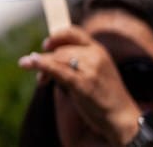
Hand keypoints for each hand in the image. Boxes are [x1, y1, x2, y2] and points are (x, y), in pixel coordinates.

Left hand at [18, 25, 143, 144]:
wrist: (122, 118)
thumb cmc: (106, 97)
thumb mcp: (95, 72)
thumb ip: (76, 62)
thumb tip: (44, 57)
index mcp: (99, 50)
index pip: (74, 33)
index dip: (57, 36)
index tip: (46, 45)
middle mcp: (95, 56)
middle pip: (61, 50)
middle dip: (47, 60)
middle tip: (41, 75)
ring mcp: (90, 69)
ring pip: (57, 59)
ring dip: (42, 67)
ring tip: (41, 79)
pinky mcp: (83, 83)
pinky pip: (57, 70)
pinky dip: (41, 65)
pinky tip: (30, 63)